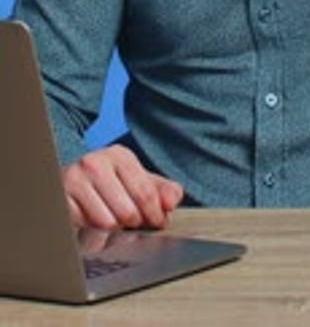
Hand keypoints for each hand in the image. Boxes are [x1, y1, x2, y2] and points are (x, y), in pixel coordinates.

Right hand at [62, 144, 183, 229]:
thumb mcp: (139, 180)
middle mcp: (95, 162)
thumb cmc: (110, 183)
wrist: (71, 182)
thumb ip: (164, 190)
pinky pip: (85, 227)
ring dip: (113, 229)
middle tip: (131, 221)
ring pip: (106, 223)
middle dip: (134, 223)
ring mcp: (75, 180)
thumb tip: (172, 201)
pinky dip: (93, 230)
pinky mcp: (61, 198)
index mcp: (119, 155)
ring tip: (112, 218)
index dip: (155, 214)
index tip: (157, 222)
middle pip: (128, 211)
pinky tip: (93, 219)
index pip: (146, 192)